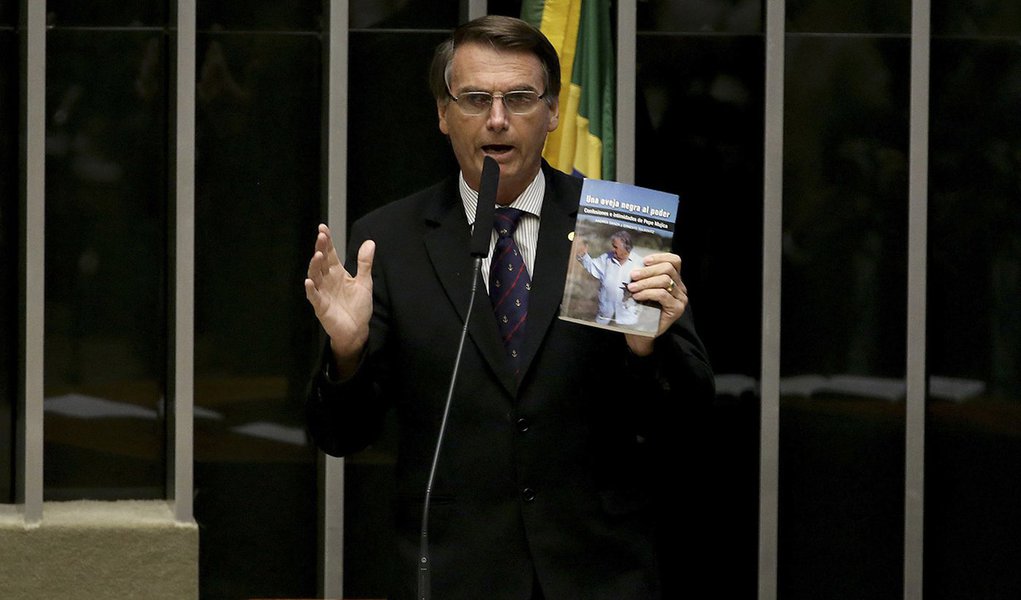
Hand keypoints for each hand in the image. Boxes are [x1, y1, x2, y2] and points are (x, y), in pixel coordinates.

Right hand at [304, 224, 374, 375]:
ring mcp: (322, 293)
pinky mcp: (321, 307)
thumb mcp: (364, 282)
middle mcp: (327, 280)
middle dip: (321, 249)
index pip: (330, 254)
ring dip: (315, 266)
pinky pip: (313, 297)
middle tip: (321, 236)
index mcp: (337, 273)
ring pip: (314, 276)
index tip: (323, 228)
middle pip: (321, 262)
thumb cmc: (358, 307)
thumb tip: (370, 242)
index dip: (327, 241)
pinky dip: (310, 289)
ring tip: (318, 255)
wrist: (357, 330)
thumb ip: (365, 263)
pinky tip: (308, 282)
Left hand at [622, 252, 687, 355]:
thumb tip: (629, 260)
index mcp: (674, 279)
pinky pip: (662, 295)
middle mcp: (681, 288)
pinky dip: (648, 293)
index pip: (674, 260)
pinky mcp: (677, 309)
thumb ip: (642, 276)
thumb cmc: (639, 309)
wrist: (640, 333)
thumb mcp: (641, 288)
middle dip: (648, 270)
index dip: (660, 257)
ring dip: (645, 282)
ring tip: (632, 287)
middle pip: (668, 269)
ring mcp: (680, 298)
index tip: (644, 261)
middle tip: (632, 275)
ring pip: (665, 280)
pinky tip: (637, 296)